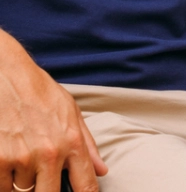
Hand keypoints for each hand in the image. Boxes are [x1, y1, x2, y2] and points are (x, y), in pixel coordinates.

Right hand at [0, 35, 106, 191]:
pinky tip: (8, 162)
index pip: (85, 184)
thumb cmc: (40, 94)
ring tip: (23, 159)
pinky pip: (2, 188)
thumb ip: (87, 144)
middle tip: (42, 180)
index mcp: (72, 141)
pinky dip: (4, 181)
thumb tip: (102, 170)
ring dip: (23, 183)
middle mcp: (49, 153)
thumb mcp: (70, 112)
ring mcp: (22, 159)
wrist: (8, 78)